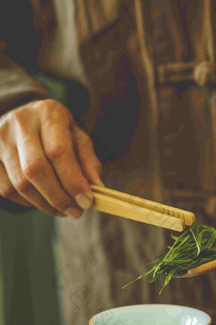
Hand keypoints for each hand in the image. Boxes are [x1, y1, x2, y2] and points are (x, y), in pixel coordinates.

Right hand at [0, 99, 102, 216]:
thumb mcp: (78, 138)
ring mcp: (0, 139)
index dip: (73, 181)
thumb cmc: (57, 132)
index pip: (58, 151)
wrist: (24, 117)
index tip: (87, 201)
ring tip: (63, 210)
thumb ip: (88, 161)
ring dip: (45, 204)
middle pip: (35, 169)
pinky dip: (28, 202)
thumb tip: (97, 187)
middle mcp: (20, 122)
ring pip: (20, 184)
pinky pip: (7, 189)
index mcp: (48, 113)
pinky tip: (43, 202)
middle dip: (59, 197)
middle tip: (76, 212)